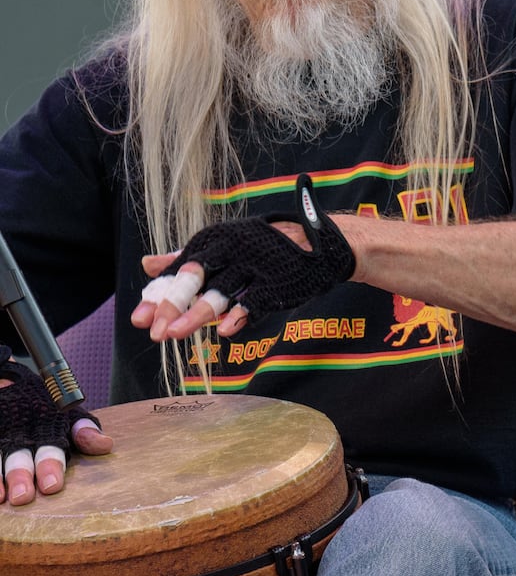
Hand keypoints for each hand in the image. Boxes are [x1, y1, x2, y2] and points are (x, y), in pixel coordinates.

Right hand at [1, 360, 111, 505]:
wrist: (13, 386)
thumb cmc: (47, 410)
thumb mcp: (69, 415)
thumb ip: (84, 431)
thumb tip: (106, 445)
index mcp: (46, 427)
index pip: (50, 447)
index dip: (51, 466)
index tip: (52, 486)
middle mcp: (20, 432)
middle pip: (20, 455)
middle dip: (21, 475)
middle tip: (24, 497)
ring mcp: (1, 435)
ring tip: (1, 498)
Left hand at [132, 174, 353, 341]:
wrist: (315, 246)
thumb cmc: (261, 248)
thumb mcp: (222, 247)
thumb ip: (185, 257)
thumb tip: (146, 264)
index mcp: (215, 240)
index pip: (179, 269)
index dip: (158, 295)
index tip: (139, 319)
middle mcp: (232, 250)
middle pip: (197, 278)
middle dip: (173, 305)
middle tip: (155, 332)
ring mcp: (256, 266)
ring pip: (222, 291)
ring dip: (198, 314)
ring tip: (176, 335)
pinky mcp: (277, 282)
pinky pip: (256, 300)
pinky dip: (240, 314)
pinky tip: (223, 331)